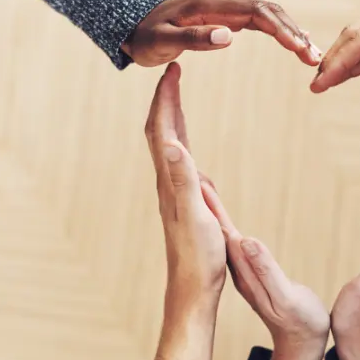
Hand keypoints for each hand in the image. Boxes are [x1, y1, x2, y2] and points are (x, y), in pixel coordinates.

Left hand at [123, 0, 322, 66]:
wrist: (134, 25)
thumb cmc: (145, 37)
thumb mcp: (162, 42)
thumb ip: (193, 39)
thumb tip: (229, 37)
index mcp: (211, 4)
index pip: (256, 13)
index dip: (280, 30)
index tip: (298, 48)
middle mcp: (223, 0)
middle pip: (269, 11)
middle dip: (294, 33)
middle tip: (314, 57)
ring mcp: (227, 6)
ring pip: (269, 14)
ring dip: (291, 32)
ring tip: (311, 54)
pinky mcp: (228, 14)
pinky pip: (260, 20)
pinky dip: (280, 31)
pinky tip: (295, 43)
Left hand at [144, 62, 226, 359]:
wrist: (192, 290)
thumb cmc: (198, 258)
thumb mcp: (196, 217)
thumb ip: (184, 180)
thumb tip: (171, 143)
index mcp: (171, 181)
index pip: (163, 130)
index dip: (166, 99)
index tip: (173, 70)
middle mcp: (168, 183)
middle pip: (161, 132)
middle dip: (166, 99)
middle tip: (174, 72)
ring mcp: (175, 193)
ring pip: (168, 146)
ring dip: (171, 117)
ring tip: (177, 96)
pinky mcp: (185, 203)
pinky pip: (180, 162)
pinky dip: (181, 141)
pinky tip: (187, 145)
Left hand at [202, 186, 329, 359]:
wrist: (300, 344)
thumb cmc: (298, 319)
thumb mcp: (284, 295)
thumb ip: (265, 269)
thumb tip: (246, 240)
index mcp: (244, 268)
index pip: (222, 228)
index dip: (209, 202)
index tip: (197, 176)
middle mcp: (239, 266)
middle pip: (216, 225)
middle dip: (204, 198)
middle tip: (192, 169)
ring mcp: (243, 270)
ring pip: (222, 230)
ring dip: (210, 207)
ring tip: (202, 183)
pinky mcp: (251, 273)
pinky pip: (231, 239)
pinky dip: (223, 220)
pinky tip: (221, 215)